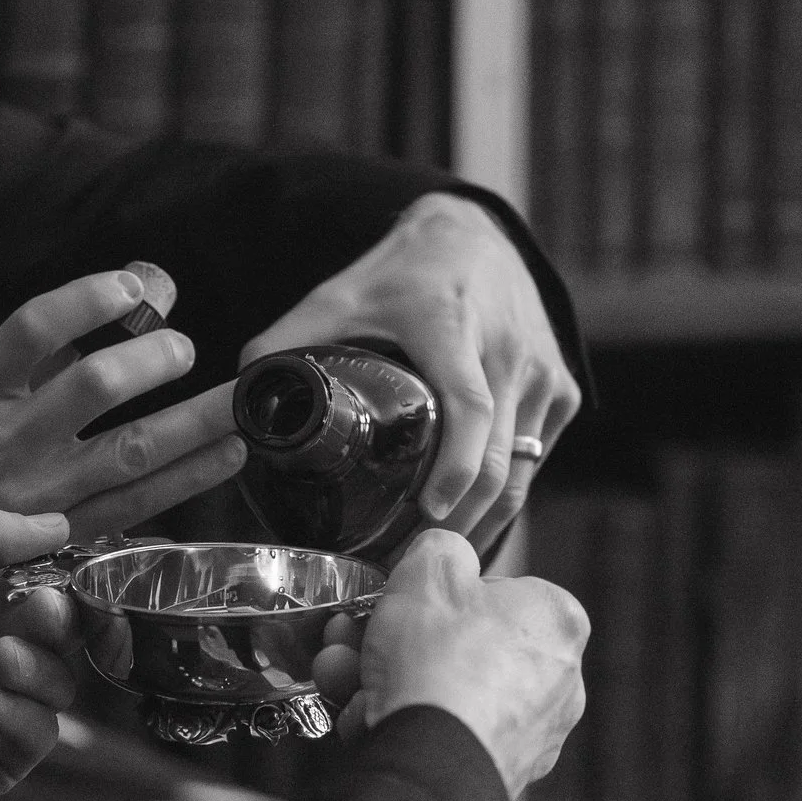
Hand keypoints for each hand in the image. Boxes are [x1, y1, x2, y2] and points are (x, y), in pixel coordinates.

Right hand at [0, 269, 245, 545]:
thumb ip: (36, 348)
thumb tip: (135, 287)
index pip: (32, 328)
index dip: (87, 299)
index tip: (131, 288)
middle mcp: (5, 439)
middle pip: (92, 385)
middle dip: (151, 359)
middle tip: (184, 348)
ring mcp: (38, 491)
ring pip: (129, 449)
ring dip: (193, 420)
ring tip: (235, 399)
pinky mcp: (64, 532)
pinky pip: (138, 502)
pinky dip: (189, 477)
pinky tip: (228, 455)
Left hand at [0, 508, 86, 791]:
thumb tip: (57, 523)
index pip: (44, 589)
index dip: (64, 582)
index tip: (71, 571)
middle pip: (62, 635)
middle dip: (57, 620)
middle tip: (38, 613)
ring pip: (59, 682)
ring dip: (36, 667)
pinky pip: (40, 731)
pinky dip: (19, 713)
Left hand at [240, 194, 580, 551]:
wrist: (476, 236)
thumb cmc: (402, 273)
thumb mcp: (337, 296)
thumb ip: (284, 342)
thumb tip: (239, 400)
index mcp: (451, 328)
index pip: (468, 407)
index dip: (455, 468)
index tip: (431, 513)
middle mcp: (509, 352)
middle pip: (498, 459)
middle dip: (461, 523)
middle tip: (411, 564)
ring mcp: (543, 375)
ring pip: (522, 470)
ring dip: (484, 520)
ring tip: (435, 558)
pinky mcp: (563, 391)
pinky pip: (535, 459)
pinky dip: (506, 496)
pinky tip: (468, 522)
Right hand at [309, 530, 586, 798]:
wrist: (432, 760)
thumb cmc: (440, 661)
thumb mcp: (428, 568)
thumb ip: (441, 547)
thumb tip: (445, 554)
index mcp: (557, 619)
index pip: (496, 592)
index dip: (438, 595)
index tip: (402, 602)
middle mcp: (559, 679)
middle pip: (463, 647)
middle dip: (398, 643)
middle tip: (353, 639)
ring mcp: (533, 734)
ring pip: (448, 694)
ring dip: (388, 682)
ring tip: (341, 677)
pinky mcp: (503, 774)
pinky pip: (445, 737)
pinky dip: (407, 726)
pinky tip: (364, 720)